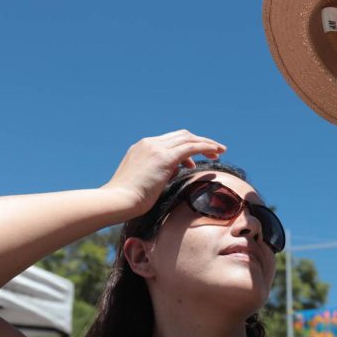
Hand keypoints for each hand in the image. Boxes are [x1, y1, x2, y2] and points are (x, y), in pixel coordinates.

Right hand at [102, 129, 226, 215]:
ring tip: (219, 153)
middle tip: (214, 152)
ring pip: (188, 138)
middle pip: (181, 135)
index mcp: (142, 147)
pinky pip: (191, 147)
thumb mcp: (144, 181)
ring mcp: (156, 148)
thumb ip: (159, 174)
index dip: (185, 147)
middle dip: (199, 141)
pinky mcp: (164, 158)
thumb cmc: (127, 199)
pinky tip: (215, 152)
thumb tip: (173, 173)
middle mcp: (149, 143)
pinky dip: (205, 147)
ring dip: (206, 144)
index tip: (194, 160)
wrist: (117, 201)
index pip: (169, 141)